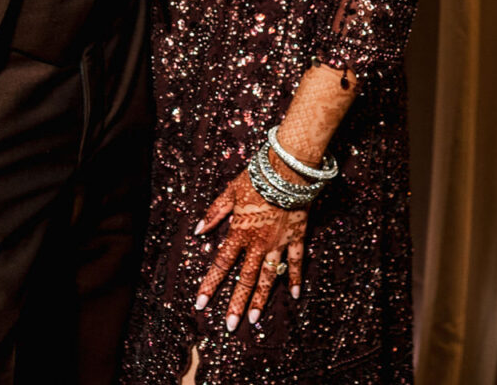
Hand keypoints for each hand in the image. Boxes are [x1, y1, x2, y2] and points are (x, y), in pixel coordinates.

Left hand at [192, 161, 308, 330]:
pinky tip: (295, 295)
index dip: (210, 285)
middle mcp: (258, 243)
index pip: (220, 264)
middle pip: (244, 279)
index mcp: (239, 232)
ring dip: (261, 299)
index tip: (200, 304)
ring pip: (268, 277)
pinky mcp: (297, 238)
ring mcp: (278, 243)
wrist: (288, 170)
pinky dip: (296, 278)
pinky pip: (297, 263)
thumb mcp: (229, 192)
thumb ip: (214, 213)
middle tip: (230, 325)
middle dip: (236, 303)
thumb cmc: (257, 177)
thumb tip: (198, 231)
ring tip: (254, 319)